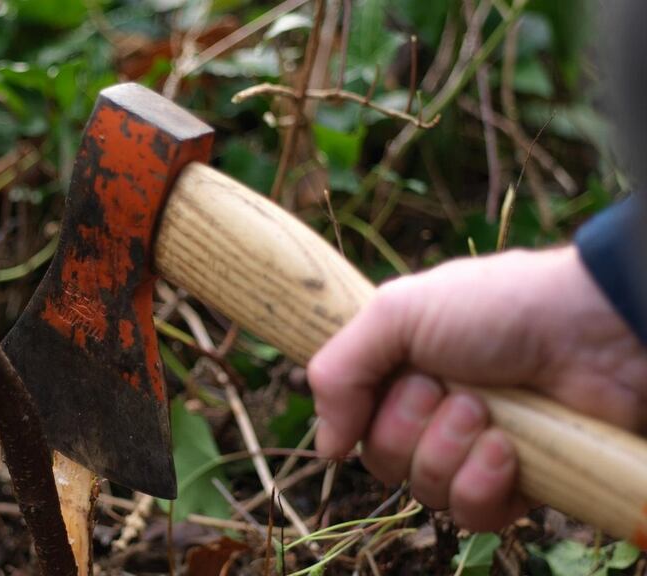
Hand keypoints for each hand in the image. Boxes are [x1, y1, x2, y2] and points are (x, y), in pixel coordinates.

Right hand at [307, 246, 646, 530]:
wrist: (594, 330)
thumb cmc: (497, 307)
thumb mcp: (397, 312)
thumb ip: (338, 372)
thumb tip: (327, 448)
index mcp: (401, 371)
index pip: (354, 421)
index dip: (366, 413)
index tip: (401, 380)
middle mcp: (432, 413)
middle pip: (384, 461)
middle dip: (414, 426)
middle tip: (453, 390)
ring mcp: (474, 450)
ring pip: (425, 492)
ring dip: (450, 450)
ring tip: (488, 414)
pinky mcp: (516, 483)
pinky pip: (471, 514)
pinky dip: (484, 484)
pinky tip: (508, 449)